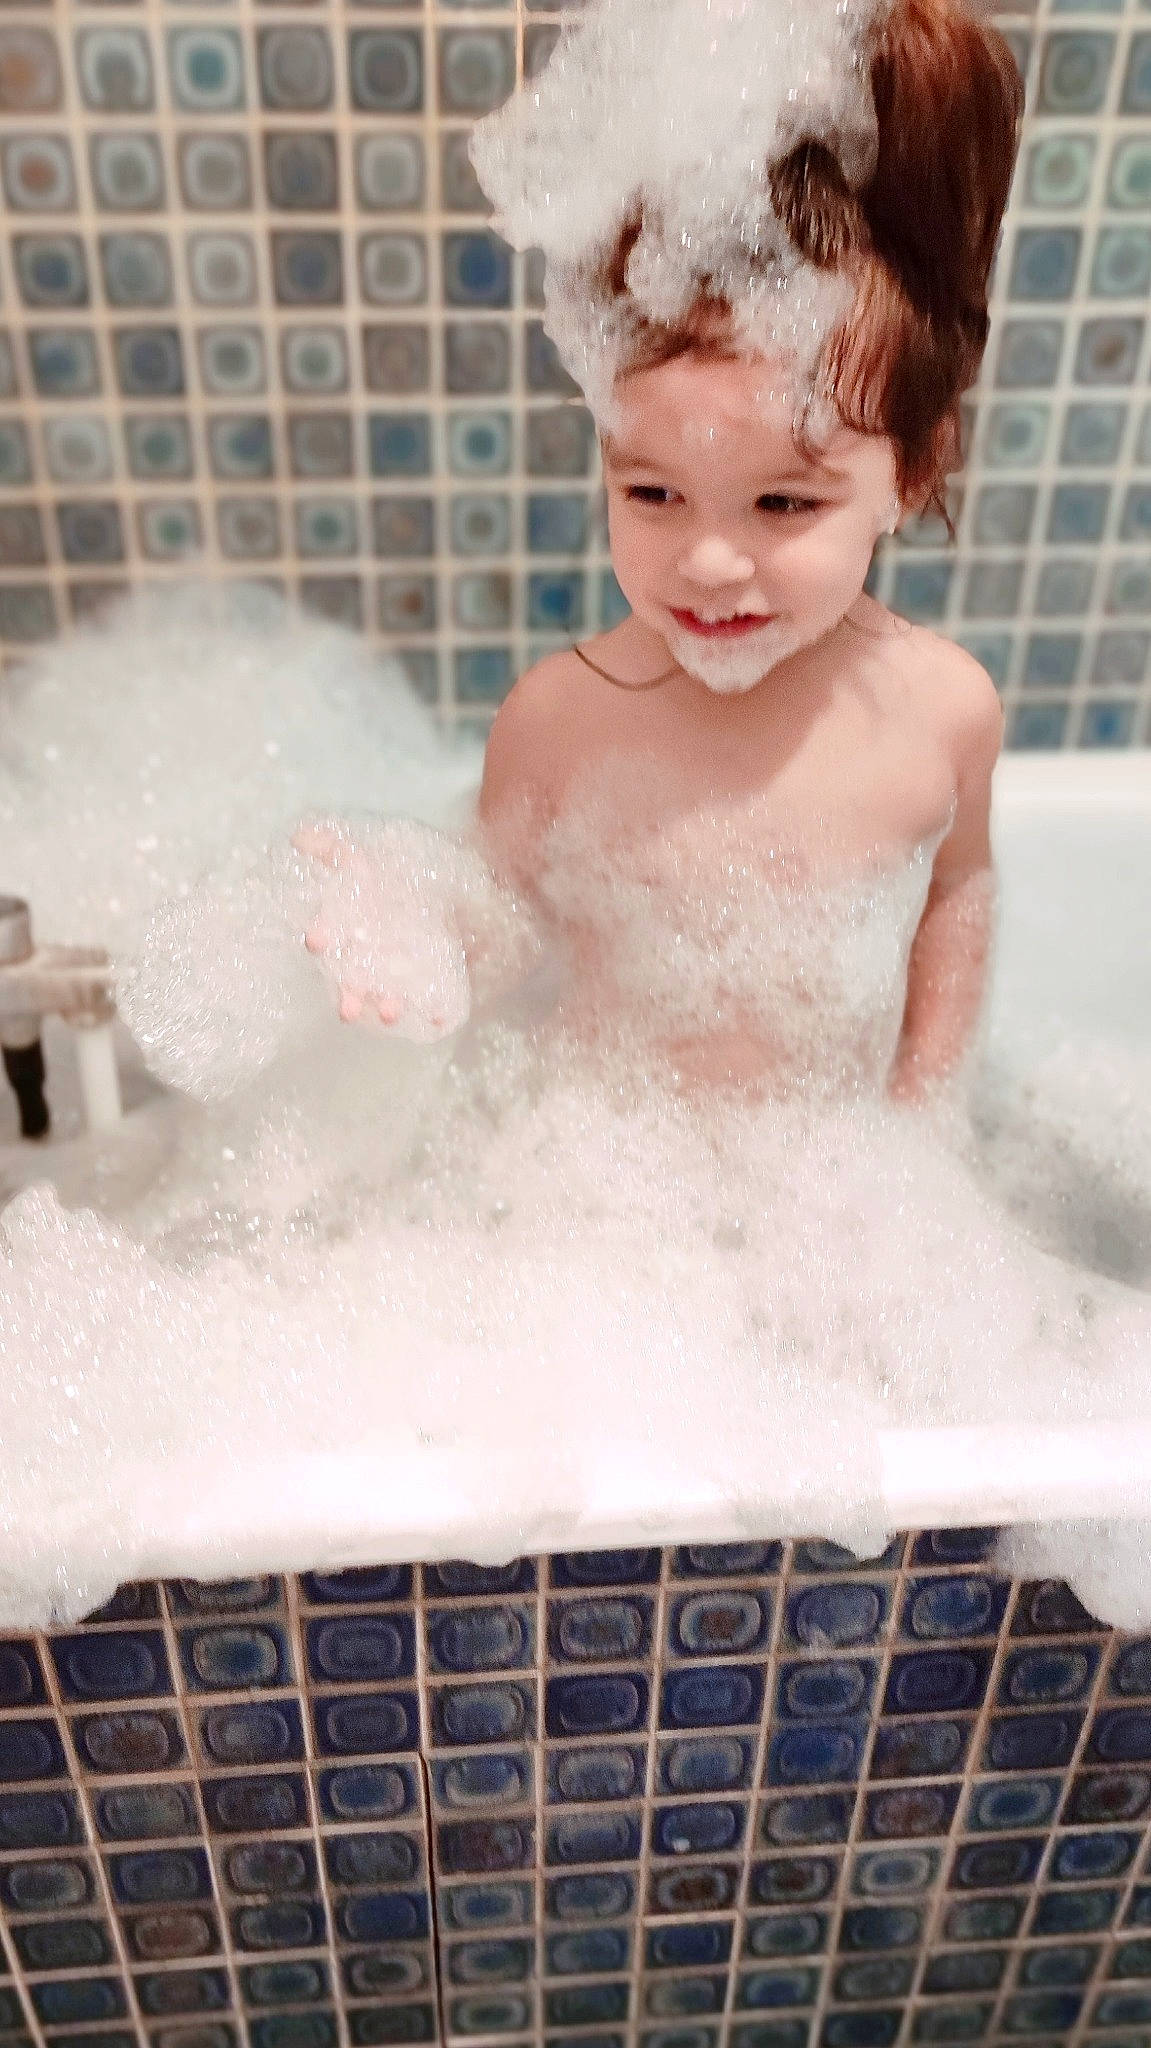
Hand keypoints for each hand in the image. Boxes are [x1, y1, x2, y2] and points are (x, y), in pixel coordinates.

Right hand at [292, 820, 470, 1042]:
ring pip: (387, 994)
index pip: (330, 934)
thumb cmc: (389, 879)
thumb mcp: (362, 858)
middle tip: (348, 1010)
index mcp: (348, 928)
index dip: (323, 936)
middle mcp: (367, 956)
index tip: (316, 940)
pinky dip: (432, 1012)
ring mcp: (398, 971)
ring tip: (391, 1013)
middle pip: (354, 979)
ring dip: (387, 1006)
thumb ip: (332, 849)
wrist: (438, 887)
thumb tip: (298, 835)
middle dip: (350, 994)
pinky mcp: (428, 979)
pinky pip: (429, 1001)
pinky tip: (436, 1019)